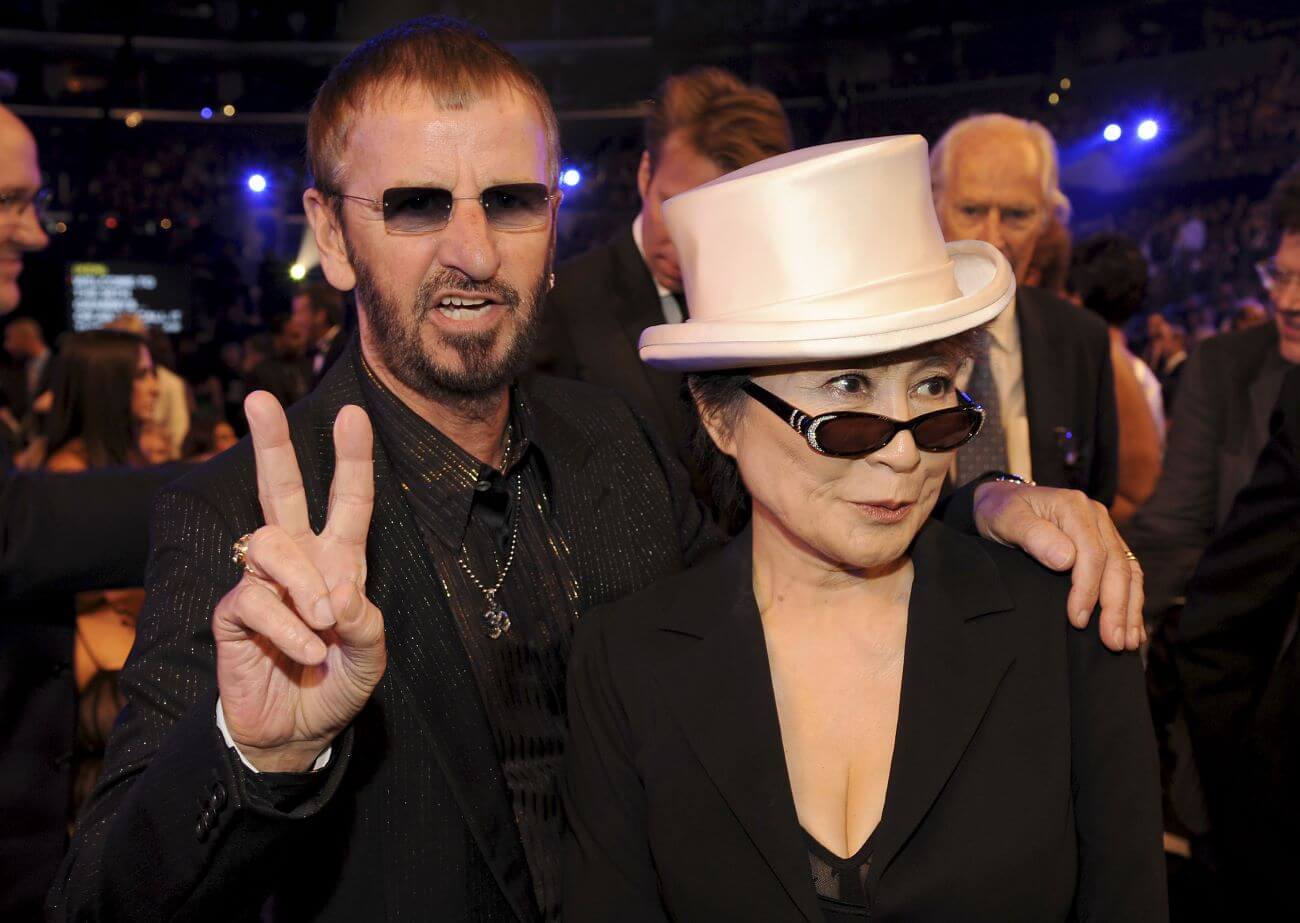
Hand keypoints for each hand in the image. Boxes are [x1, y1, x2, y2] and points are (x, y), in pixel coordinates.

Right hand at [212, 392, 385, 771]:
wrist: (297, 733)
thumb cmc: (337, 684)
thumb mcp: (370, 657)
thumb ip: (365, 624)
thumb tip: (337, 594)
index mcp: (339, 561)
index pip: (347, 502)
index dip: (351, 460)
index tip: (352, 415)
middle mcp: (299, 561)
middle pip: (279, 490)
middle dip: (272, 445)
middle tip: (260, 400)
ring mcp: (262, 583)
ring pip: (271, 545)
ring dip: (304, 584)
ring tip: (324, 625)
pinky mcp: (233, 613)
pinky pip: (255, 599)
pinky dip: (289, 627)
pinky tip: (306, 650)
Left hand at [973, 481, 1143, 651]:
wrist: (1000, 499)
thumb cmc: (1000, 511)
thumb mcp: (1006, 519)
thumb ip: (1033, 535)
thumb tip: (1066, 560)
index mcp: (1074, 507)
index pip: (1092, 553)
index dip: (1088, 589)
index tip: (1078, 620)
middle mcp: (1095, 516)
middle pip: (1116, 565)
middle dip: (1117, 606)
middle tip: (1113, 642)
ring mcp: (1103, 530)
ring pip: (1128, 571)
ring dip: (1130, 609)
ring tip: (1127, 642)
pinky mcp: (1105, 544)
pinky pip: (1127, 573)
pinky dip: (1131, 600)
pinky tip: (1132, 628)